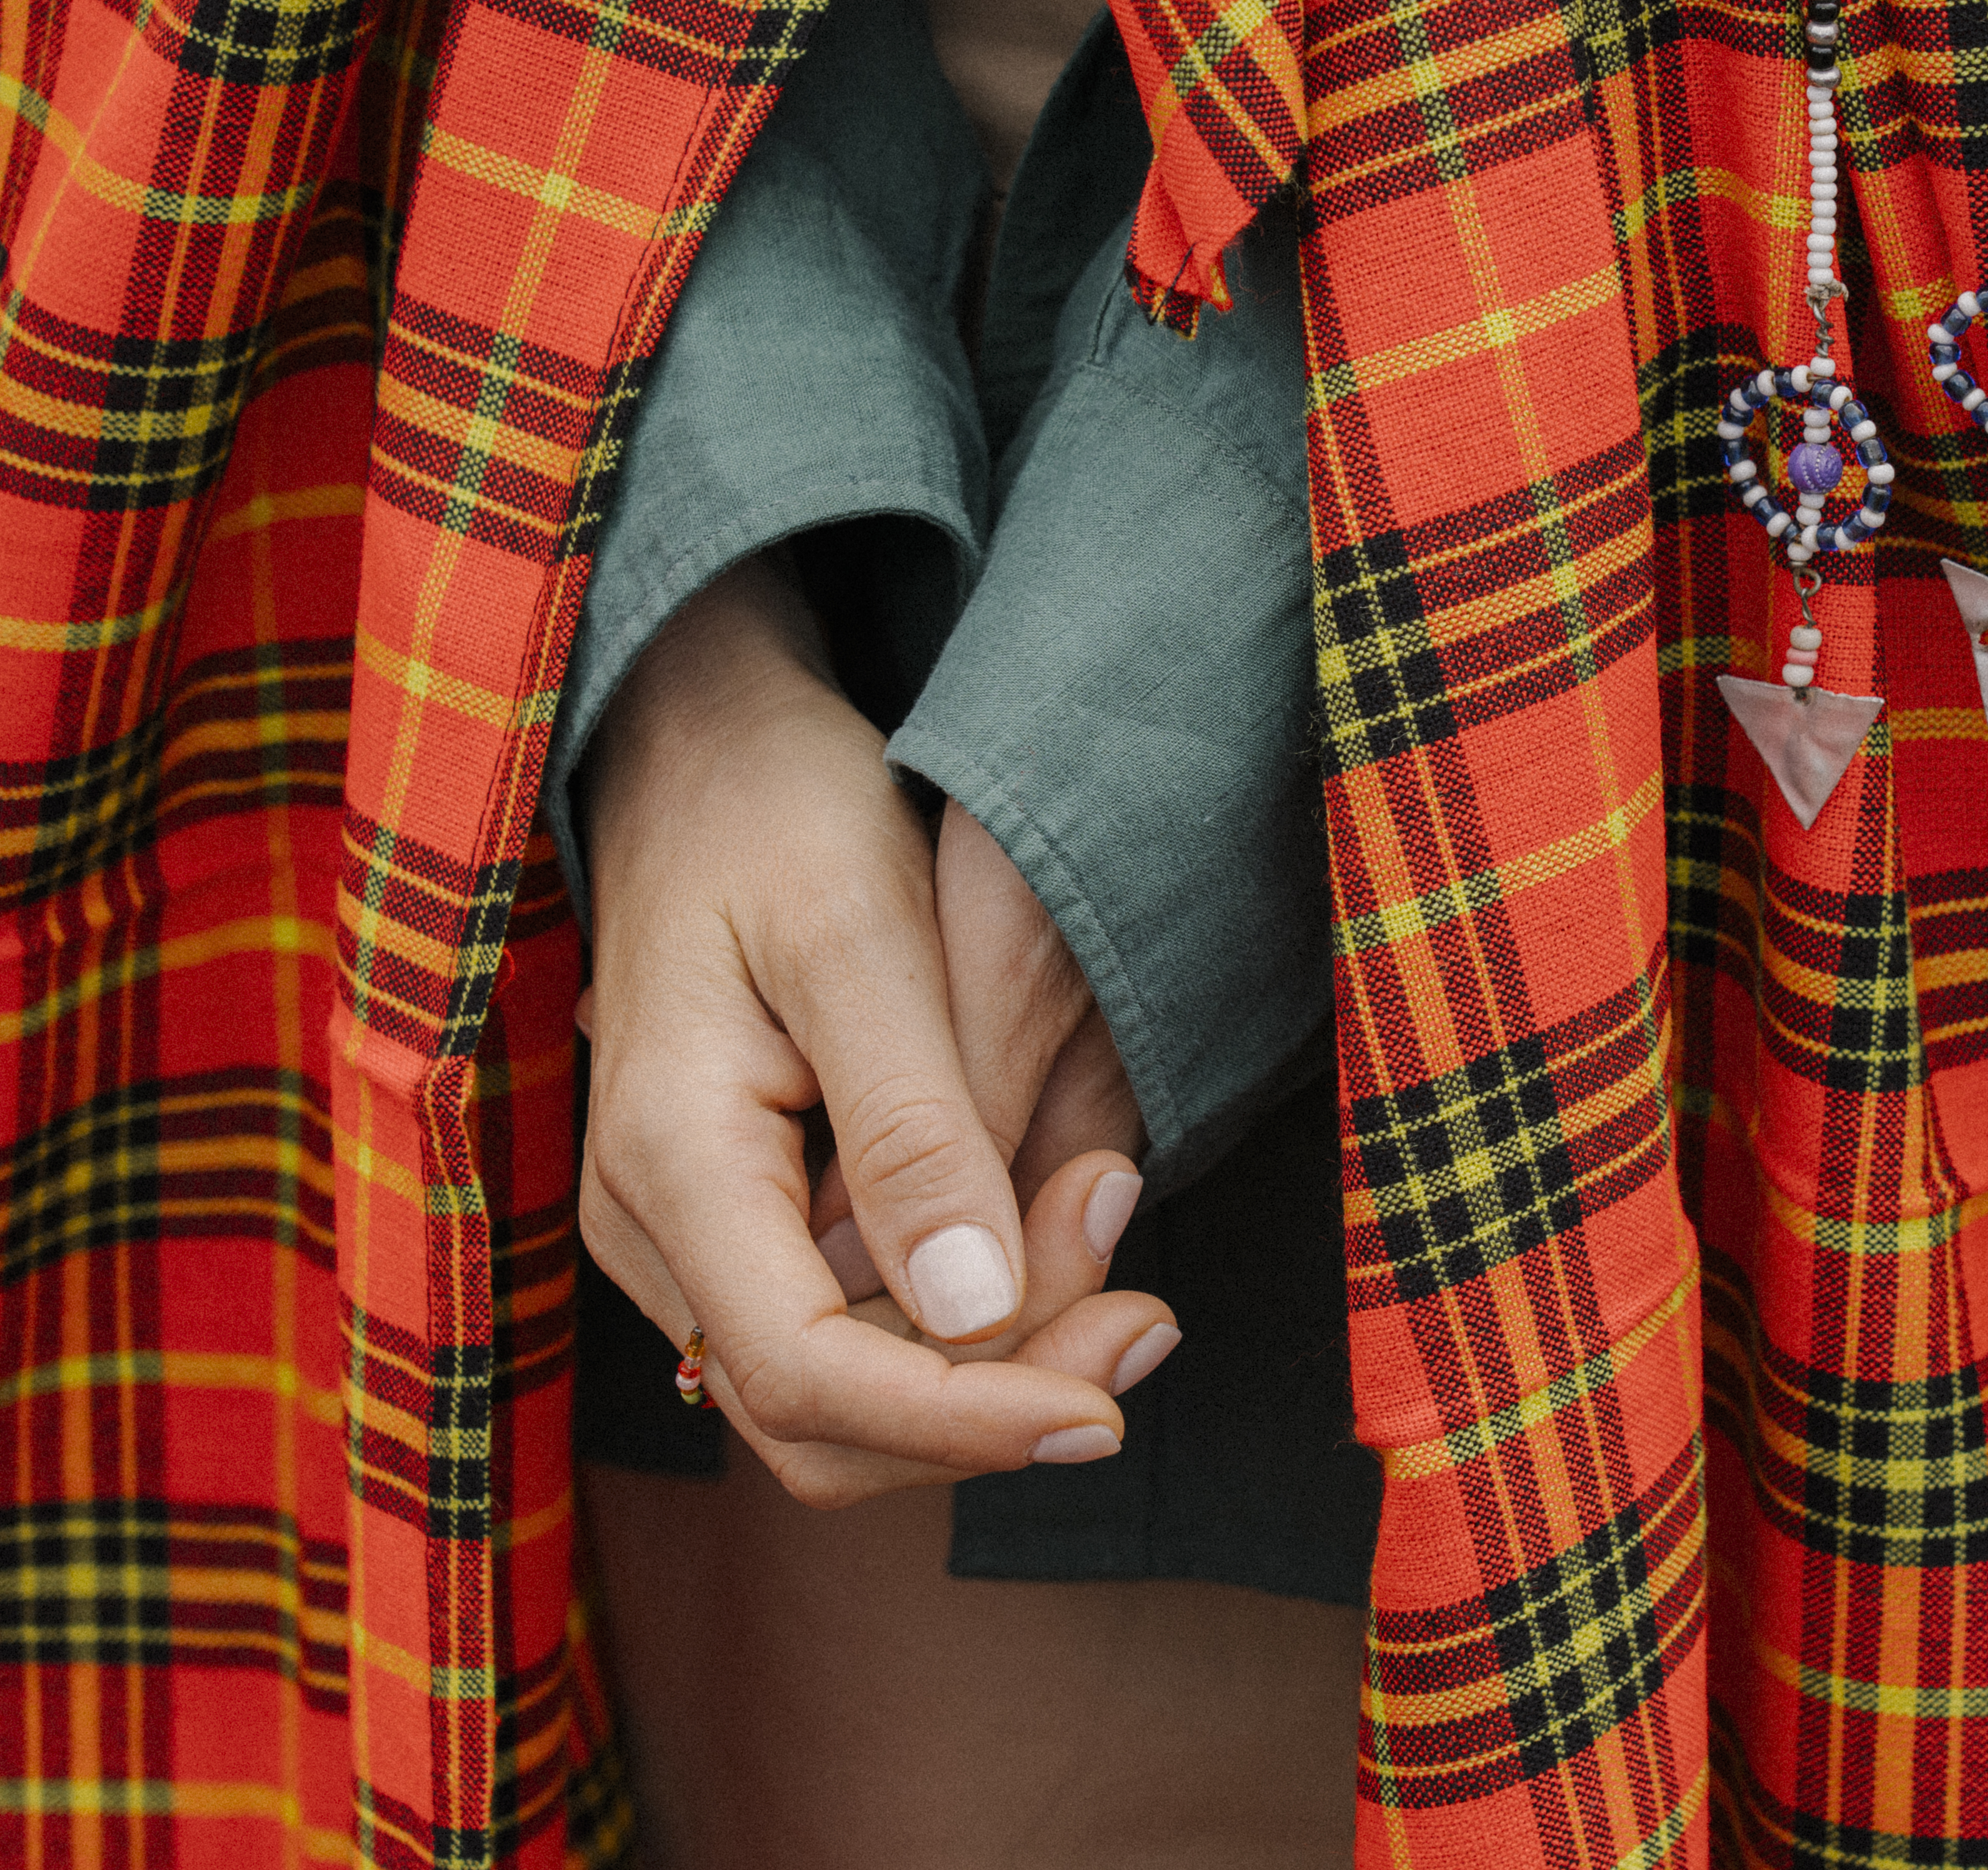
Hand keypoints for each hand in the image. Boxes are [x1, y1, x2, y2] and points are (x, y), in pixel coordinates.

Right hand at [573, 554, 1174, 1506]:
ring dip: (1000, 1343)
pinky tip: (1061, 1199)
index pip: (808, 1379)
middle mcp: (655, 1229)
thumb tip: (974, 1310)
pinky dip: (968, 1296)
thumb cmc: (779, 810)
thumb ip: (913, 1128)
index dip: (967, 1424)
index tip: (1111, 1414)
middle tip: (1150, 1304)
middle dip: (998, 1394)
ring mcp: (688, 1232)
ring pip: (849, 1385)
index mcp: (671, 1163)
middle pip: (825, 1420)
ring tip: (1111, 1204)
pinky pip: (852, 1319)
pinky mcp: (742, 1214)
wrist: (703, 746)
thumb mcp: (858, 939)